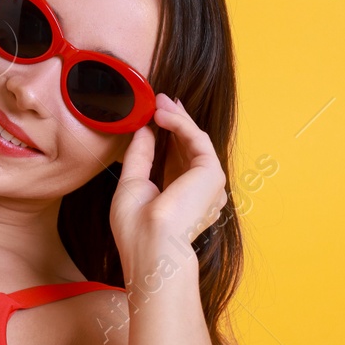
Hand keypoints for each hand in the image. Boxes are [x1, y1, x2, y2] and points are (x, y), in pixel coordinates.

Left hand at [109, 93, 228, 265]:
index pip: (177, 159)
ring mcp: (208, 183)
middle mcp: (198, 190)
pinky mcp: (212, 174)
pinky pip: (197, 140)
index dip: (168, 135)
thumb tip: (144, 129)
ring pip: (194, 141)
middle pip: (188, 147)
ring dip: (178, 118)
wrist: (150, 244)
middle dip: (175, 121)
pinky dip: (181, 124)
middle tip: (161, 99)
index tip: (156, 114)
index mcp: (180, 196)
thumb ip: (140, 156)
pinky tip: (164, 114)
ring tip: (160, 100)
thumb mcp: (132, 184)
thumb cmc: (137, 227)